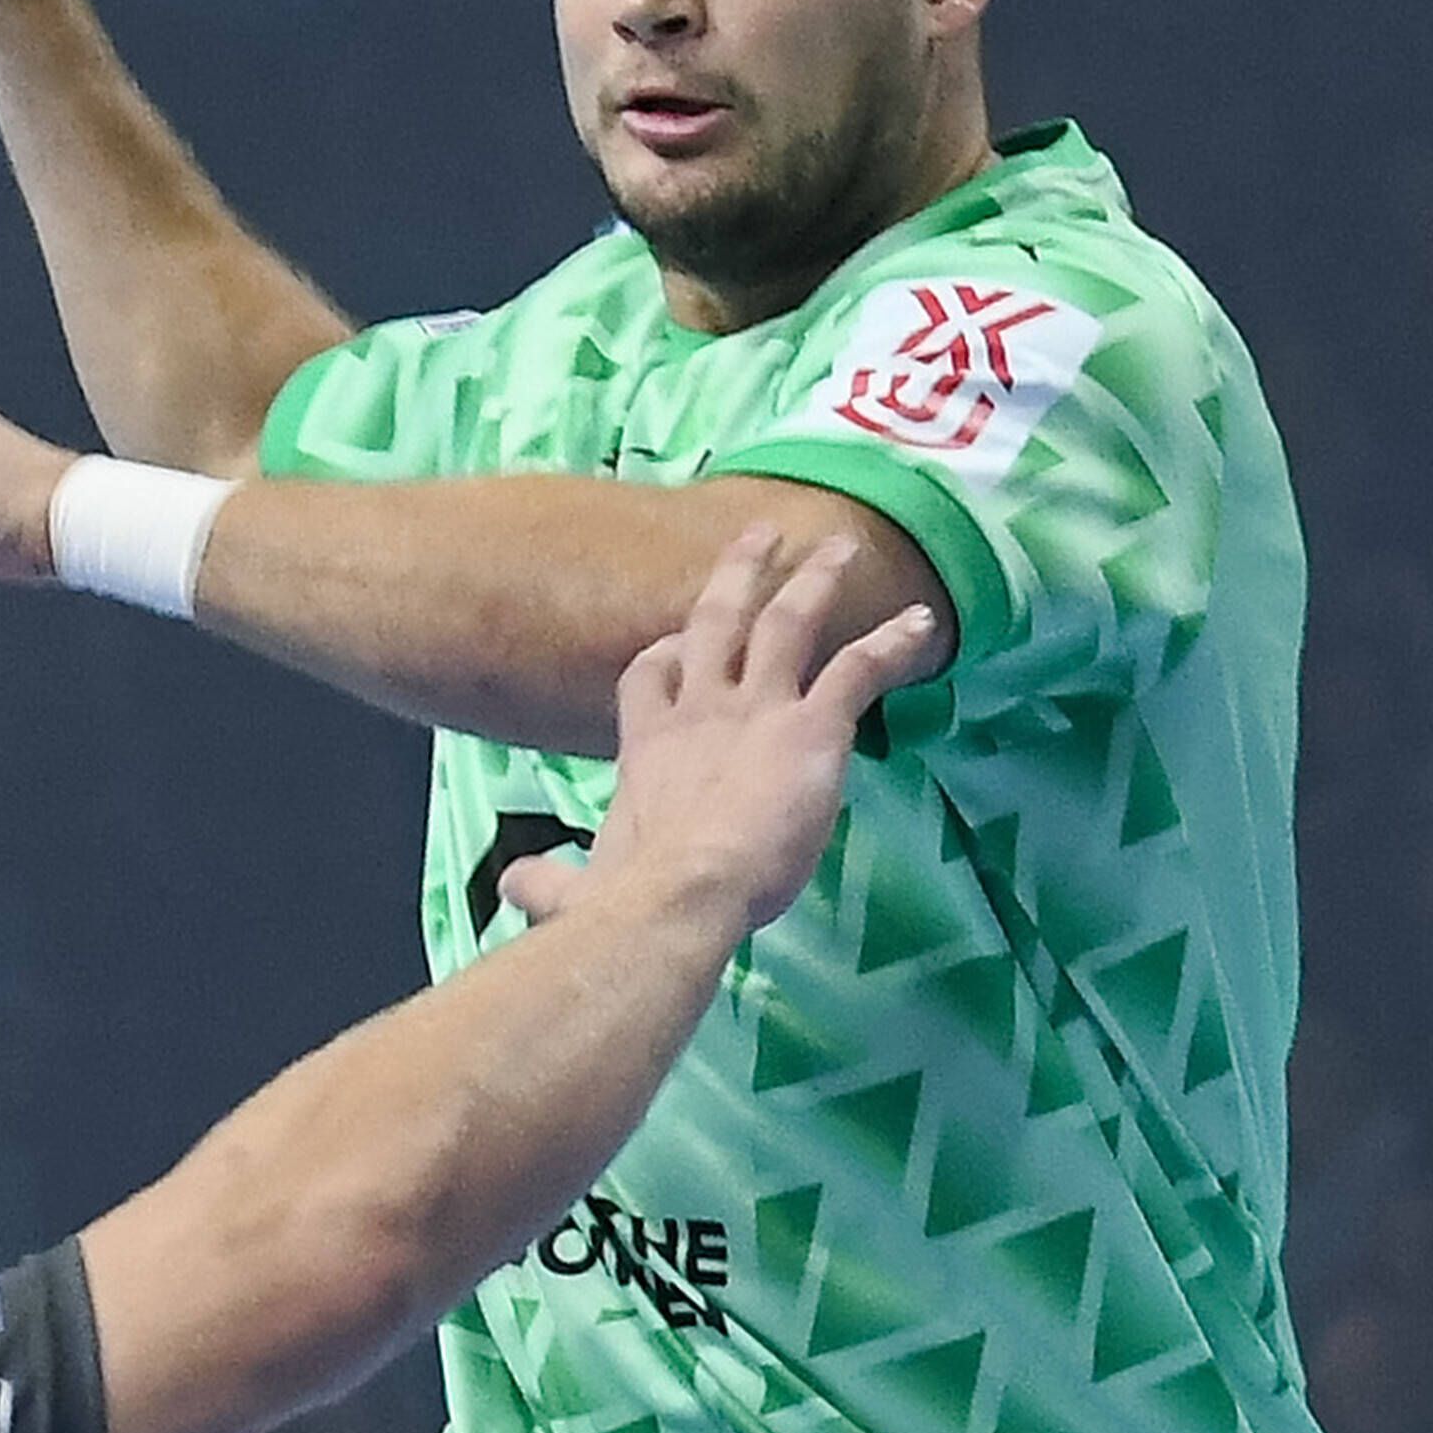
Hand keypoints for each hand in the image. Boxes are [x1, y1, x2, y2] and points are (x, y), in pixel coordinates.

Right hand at [498, 532, 937, 935]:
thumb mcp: (579, 887)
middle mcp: (702, 711)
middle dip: (739, 574)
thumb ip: (549, 884)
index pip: (649, 676)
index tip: (673, 644)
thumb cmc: (629, 898)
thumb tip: (509, 887)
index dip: (663, 655)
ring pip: (788, 623)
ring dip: (816, 582)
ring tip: (841, 547)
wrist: (682, 894)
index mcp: (648, 747)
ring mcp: (757, 711)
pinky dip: (892, 643)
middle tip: (762, 534)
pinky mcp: (811, 726)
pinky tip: (923, 624)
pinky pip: (857, 668)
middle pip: (716, 621)